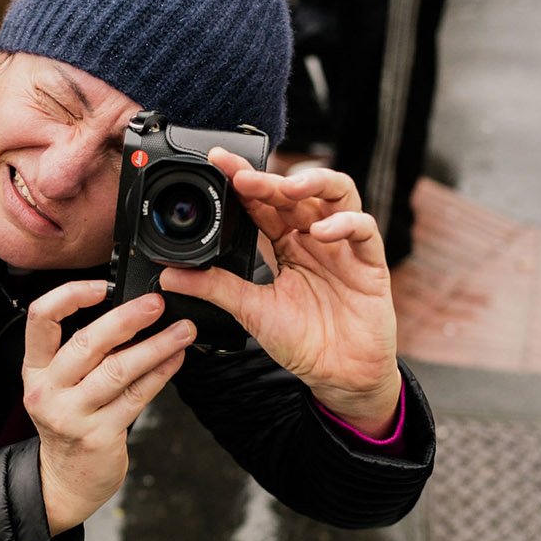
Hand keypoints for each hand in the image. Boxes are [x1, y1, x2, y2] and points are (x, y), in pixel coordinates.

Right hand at [23, 280, 195, 534]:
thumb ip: (83, 353)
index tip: (102, 285)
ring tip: (182, 330)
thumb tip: (131, 313)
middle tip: (156, 304)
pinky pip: (136, 397)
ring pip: (118, 370)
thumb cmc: (70, 423)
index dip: (70, 295)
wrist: (66, 480)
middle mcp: (48, 390)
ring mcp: (71, 415)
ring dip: (155, 345)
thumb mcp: (61, 386)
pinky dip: (160, 374)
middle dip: (126, 318)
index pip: (40, 319)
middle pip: (86, 343)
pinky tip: (176, 359)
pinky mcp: (99, 435)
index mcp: (35, 370)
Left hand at [159, 153, 401, 436]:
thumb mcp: (251, 311)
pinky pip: (363, 229)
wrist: (339, 376)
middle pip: (296, 192)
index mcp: (286, 244)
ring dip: (313, 183)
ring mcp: (343, 246)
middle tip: (242, 175)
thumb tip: (170, 276)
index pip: (263, 203)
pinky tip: (320, 232)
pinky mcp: (370, 262)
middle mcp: (315, 237)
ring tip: (287, 187)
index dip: (244, 181)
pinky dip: (343, 223)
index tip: (218, 164)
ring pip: (337, 193)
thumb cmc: (302, 341)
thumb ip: (215, 288)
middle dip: (270, 178)